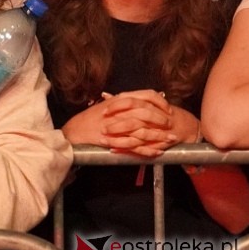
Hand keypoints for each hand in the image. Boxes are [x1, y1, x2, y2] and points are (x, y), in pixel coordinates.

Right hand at [62, 90, 181, 156]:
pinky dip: (147, 150)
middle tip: (171, 125)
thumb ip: (124, 101)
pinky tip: (157, 153)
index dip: (159, 102)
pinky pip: (135, 147)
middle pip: (147, 113)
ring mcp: (118, 127)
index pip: (146, 96)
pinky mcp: (116, 142)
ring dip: (159, 136)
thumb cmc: (92, 117)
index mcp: (121, 100)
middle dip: (162, 120)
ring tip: (170, 140)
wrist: (76, 130)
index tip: (168, 108)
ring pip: (144, 131)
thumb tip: (140, 99)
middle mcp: (121, 111)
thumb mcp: (108, 103)